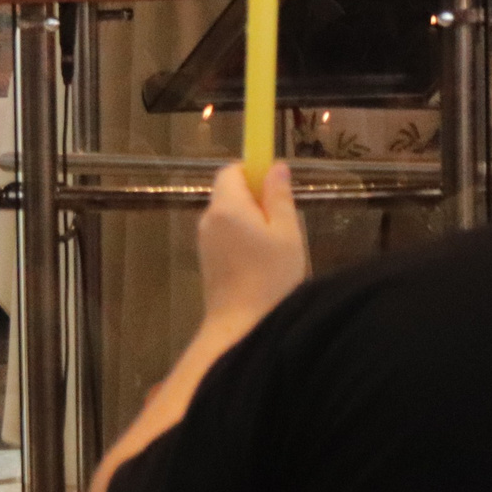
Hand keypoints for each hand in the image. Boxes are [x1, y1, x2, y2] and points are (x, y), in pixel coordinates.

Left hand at [195, 162, 306, 334]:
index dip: (252, 171)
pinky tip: (262, 260)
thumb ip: (279, 196)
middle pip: (229, 192)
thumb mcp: (287, 232)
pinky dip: (243, 237)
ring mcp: (204, 240)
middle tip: (284, 222)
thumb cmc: (271, 276)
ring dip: (252, 220)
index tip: (276, 187)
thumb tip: (275, 166)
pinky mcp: (207, 258)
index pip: (230, 171)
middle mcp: (208, 218)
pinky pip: (225, 235)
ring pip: (229, 216)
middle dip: (256, 198)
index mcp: (226, 206)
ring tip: (276, 245)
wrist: (242, 324)